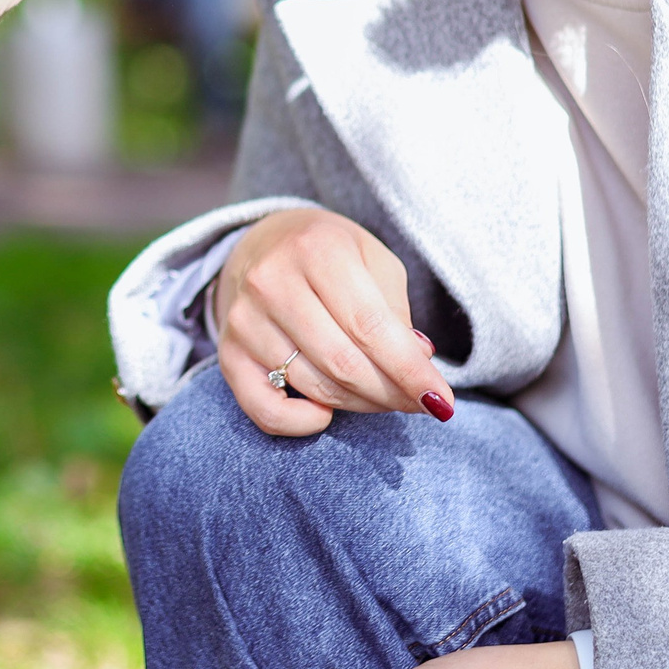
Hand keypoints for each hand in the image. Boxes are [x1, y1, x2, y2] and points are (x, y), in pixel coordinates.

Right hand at [214, 207, 449, 435]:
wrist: (265, 244)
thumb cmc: (332, 256)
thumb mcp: (374, 263)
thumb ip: (396, 314)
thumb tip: (418, 367)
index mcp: (317, 249)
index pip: (370, 326)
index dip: (409, 370)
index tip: (440, 400)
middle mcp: (272, 282)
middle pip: (343, 363)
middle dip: (390, 393)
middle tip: (416, 402)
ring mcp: (244, 320)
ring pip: (314, 386)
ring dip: (360, 404)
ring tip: (382, 396)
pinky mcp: (228, 353)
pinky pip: (264, 409)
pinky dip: (301, 423)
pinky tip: (325, 412)